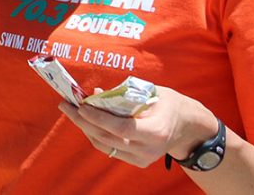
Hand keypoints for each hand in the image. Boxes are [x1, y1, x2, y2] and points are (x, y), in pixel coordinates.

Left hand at [58, 86, 217, 167]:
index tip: (82, 106)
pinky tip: (86, 120)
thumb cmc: (169, 103)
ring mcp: (142, 159)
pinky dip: (96, 134)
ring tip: (71, 110)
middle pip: (108, 138)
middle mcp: (148, 150)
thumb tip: (95, 94)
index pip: (121, 127)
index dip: (99, 118)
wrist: (188, 127)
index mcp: (156, 131)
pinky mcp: (137, 161)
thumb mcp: (151, 92)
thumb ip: (124, 94)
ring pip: (104, 145)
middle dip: (83, 121)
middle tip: (66, 104)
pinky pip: (109, 148)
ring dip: (85, 128)